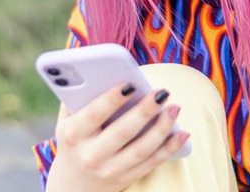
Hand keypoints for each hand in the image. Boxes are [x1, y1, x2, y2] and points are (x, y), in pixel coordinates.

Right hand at [45, 82, 189, 191]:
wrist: (73, 184)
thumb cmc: (74, 140)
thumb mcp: (67, 120)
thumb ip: (77, 96)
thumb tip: (98, 68)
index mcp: (72, 135)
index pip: (94, 114)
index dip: (112, 99)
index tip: (130, 83)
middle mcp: (90, 155)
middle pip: (122, 132)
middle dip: (144, 111)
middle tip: (162, 92)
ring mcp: (109, 170)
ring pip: (140, 150)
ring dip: (161, 128)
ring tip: (175, 108)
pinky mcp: (125, 179)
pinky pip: (151, 163)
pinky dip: (169, 149)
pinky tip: (183, 133)